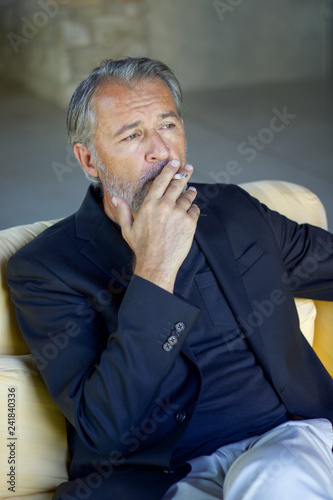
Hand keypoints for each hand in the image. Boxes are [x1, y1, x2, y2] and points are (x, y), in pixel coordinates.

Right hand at [112, 160, 199, 292]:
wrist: (157, 264)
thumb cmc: (142, 248)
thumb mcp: (128, 229)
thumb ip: (122, 211)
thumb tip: (114, 198)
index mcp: (150, 205)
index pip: (161, 181)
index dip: (169, 169)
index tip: (175, 162)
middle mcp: (165, 206)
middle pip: (177, 184)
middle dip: (184, 174)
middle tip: (188, 168)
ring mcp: (179, 214)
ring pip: (188, 197)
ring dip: (190, 192)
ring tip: (191, 191)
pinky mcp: (190, 223)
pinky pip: (195, 210)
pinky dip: (193, 209)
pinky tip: (191, 210)